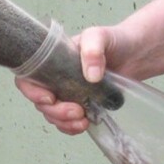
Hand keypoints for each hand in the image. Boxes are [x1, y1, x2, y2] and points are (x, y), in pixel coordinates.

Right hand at [15, 25, 129, 134]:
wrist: (135, 53)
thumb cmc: (114, 40)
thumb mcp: (100, 36)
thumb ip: (92, 50)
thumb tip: (90, 75)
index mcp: (52, 60)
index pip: (28, 78)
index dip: (31, 92)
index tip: (49, 99)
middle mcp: (55, 78)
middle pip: (40, 102)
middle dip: (55, 112)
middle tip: (76, 111)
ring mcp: (67, 93)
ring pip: (52, 114)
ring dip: (63, 122)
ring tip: (82, 121)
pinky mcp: (81, 104)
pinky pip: (66, 121)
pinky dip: (71, 127)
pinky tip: (85, 124)